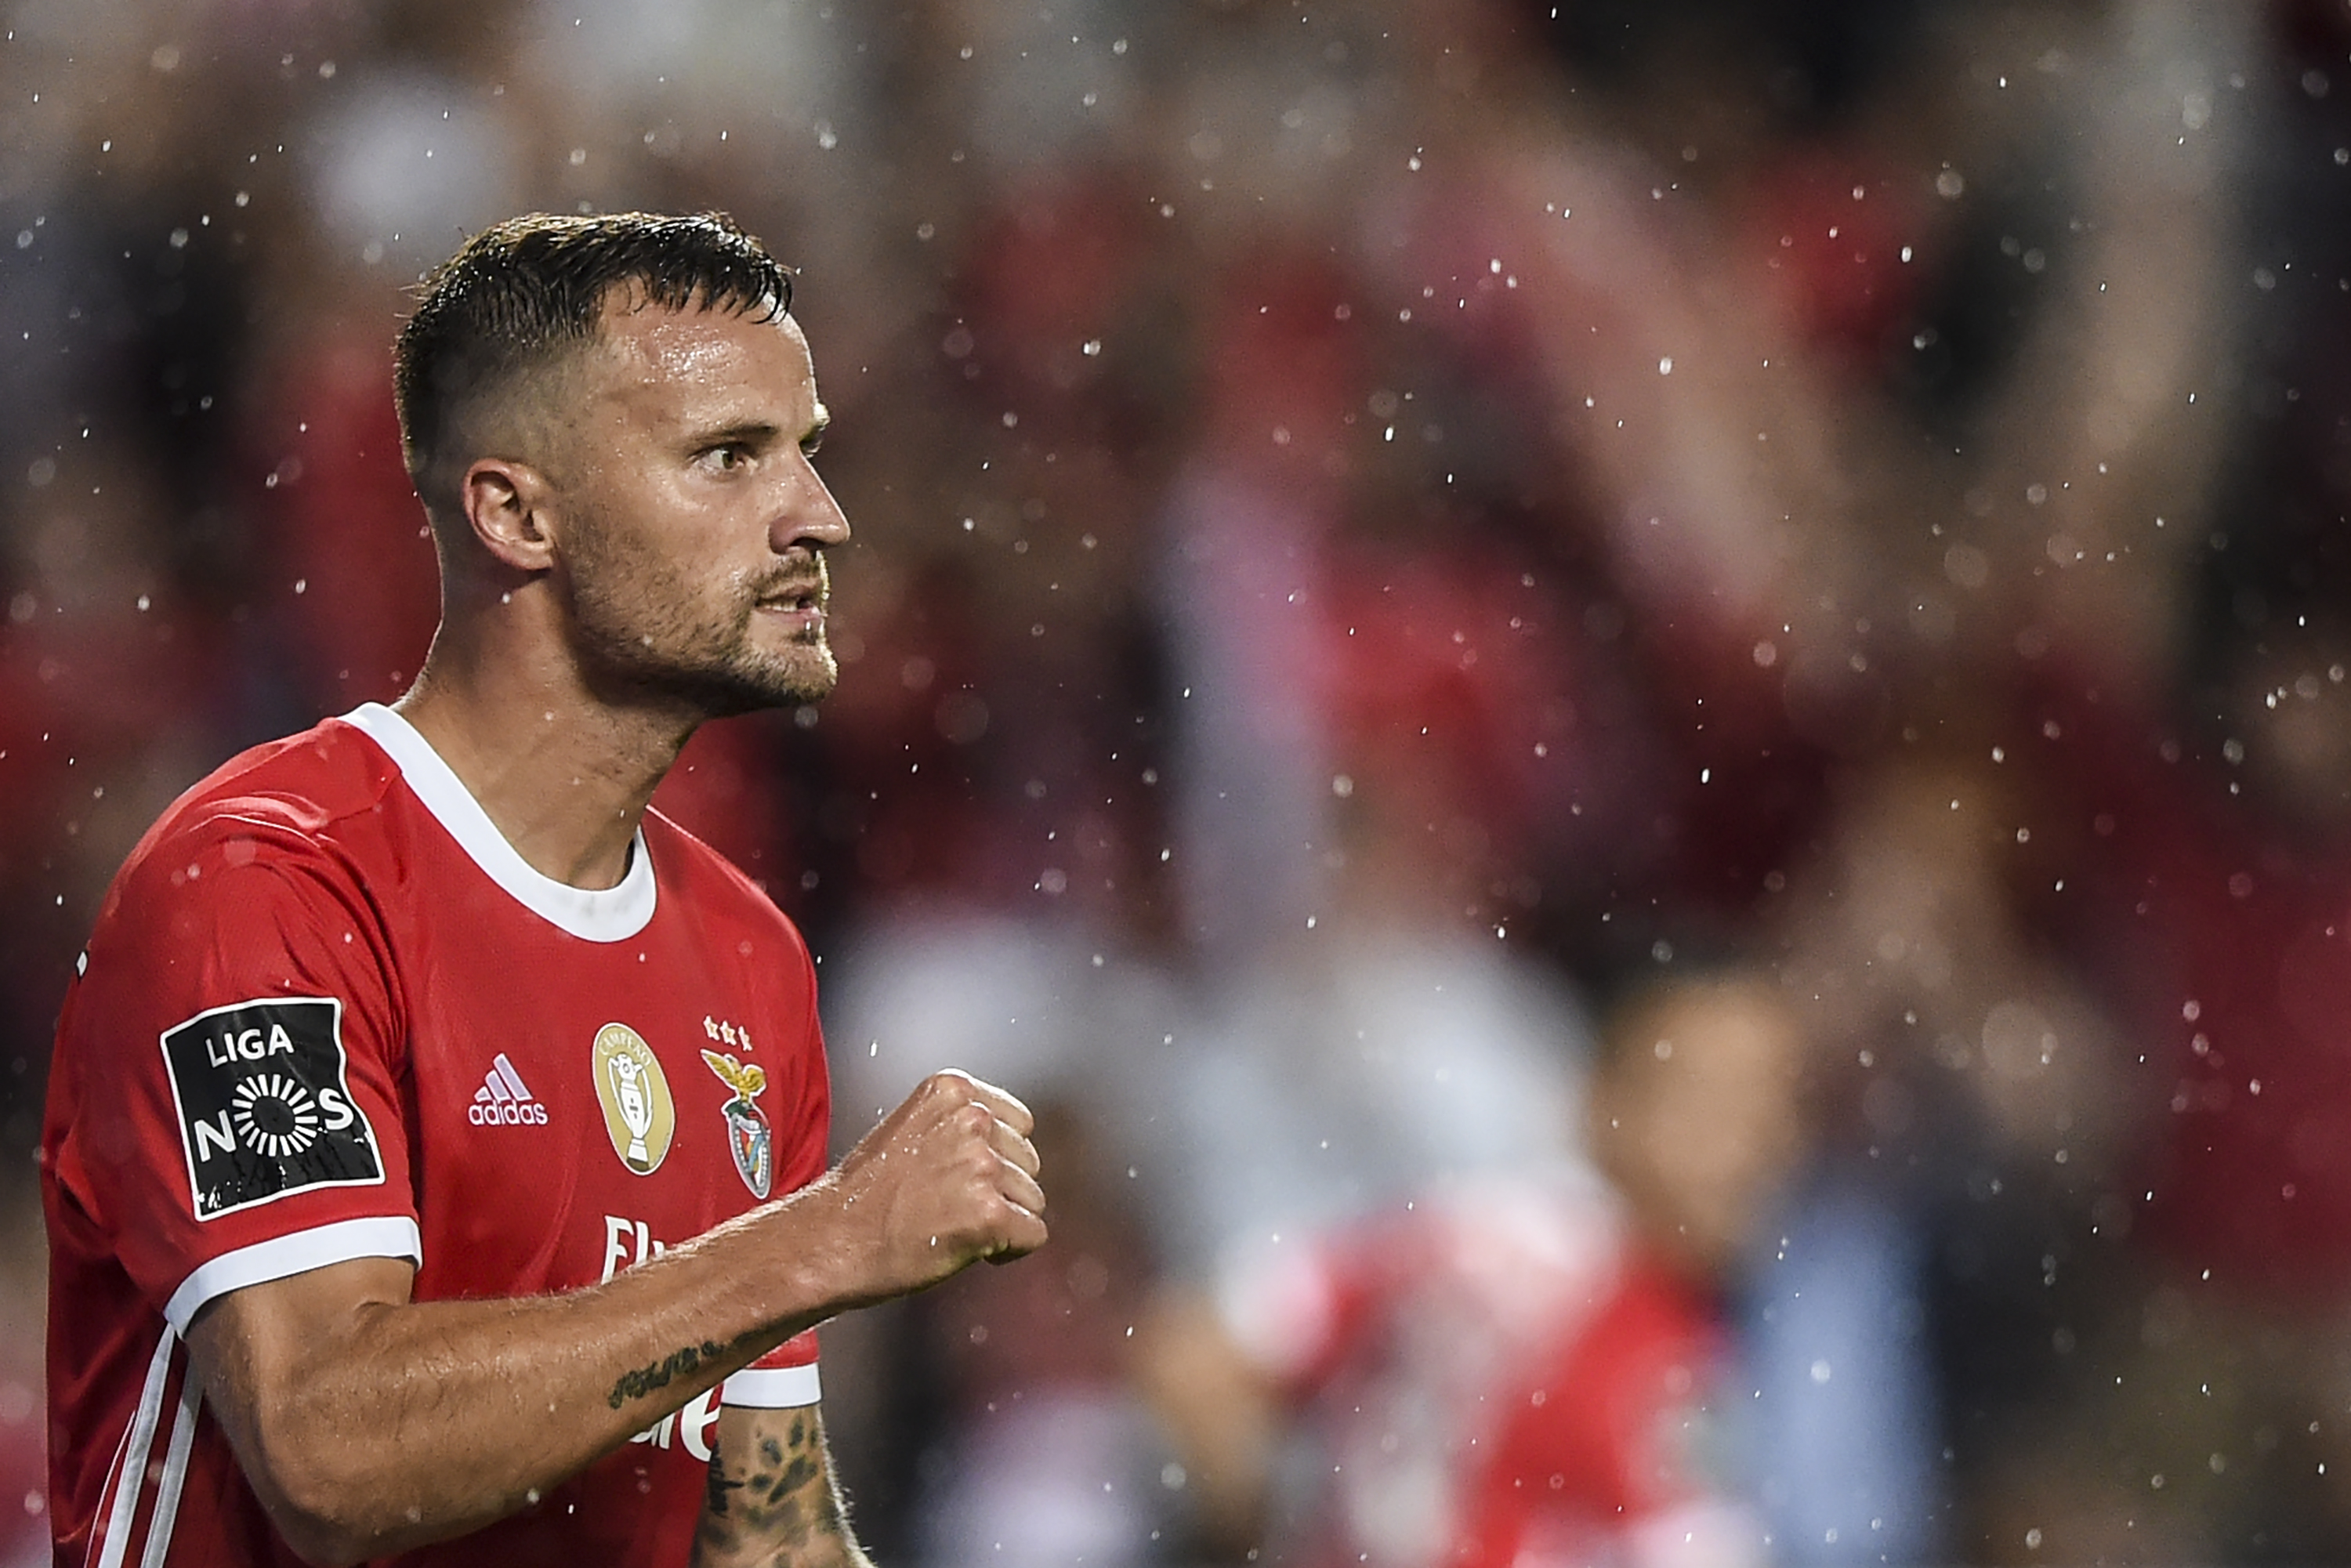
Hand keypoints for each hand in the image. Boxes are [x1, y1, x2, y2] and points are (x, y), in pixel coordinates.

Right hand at [823, 1070, 1046, 1302]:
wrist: (829, 1242)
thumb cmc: (865, 1197)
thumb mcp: (912, 1130)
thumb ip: (960, 1127)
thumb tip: (1011, 1147)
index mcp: (953, 1089)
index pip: (1019, 1123)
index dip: (996, 1159)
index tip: (957, 1179)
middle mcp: (972, 1119)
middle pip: (1029, 1162)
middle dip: (1001, 1190)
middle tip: (946, 1208)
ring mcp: (982, 1165)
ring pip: (1033, 1200)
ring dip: (1002, 1221)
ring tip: (948, 1227)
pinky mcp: (989, 1213)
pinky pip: (1033, 1235)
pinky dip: (1008, 1251)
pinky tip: (967, 1249)